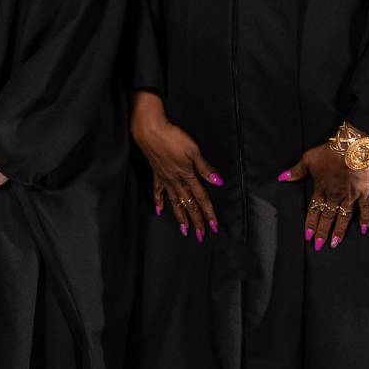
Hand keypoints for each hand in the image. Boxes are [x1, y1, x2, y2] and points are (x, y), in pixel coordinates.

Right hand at [130, 90, 222, 241]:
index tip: (213, 227)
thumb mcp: (193, 150)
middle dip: (196, 221)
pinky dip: (159, 201)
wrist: (149, 131)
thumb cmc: (173, 138)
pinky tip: (159, 210)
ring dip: (180, 217)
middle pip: (189, 204)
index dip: (208, 213)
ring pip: (175, 202)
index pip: (202, 199)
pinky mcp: (156, 174)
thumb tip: (218, 182)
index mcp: (188, 176)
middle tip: (200, 236)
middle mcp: (177, 181)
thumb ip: (205, 168)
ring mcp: (165, 179)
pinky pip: (158, 191)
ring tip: (184, 230)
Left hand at [280, 142, 368, 249]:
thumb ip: (296, 171)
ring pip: (343, 217)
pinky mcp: (363, 192)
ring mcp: (350, 196)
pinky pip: (365, 209)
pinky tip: (363, 230)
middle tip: (319, 246)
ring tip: (335, 243)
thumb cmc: (329, 152)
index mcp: (321, 189)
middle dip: (322, 232)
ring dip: (339, 231)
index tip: (307, 236)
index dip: (310, 224)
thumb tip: (281, 178)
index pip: (313, 210)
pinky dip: (365, 219)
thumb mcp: (308, 159)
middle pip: (327, 217)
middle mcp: (334, 196)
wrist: (351, 147)